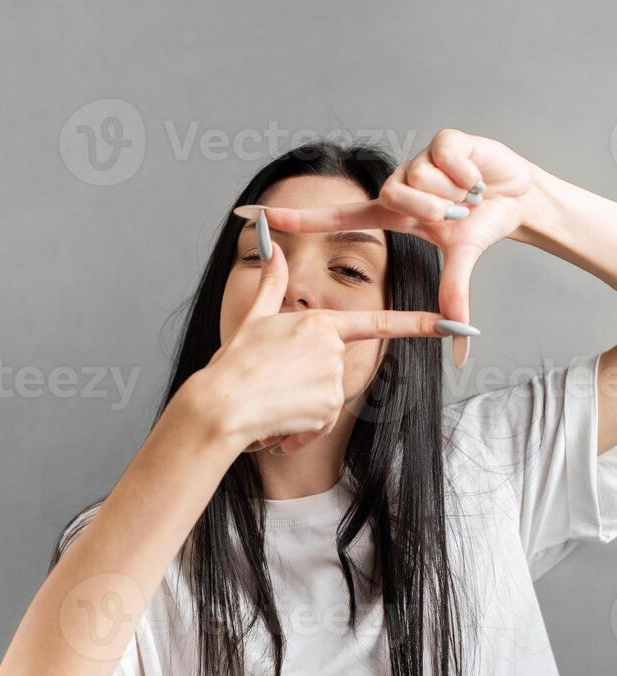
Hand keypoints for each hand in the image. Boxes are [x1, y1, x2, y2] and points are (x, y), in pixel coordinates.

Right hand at [199, 236, 462, 455]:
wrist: (222, 405)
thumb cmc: (234, 363)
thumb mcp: (254, 319)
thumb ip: (272, 283)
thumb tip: (272, 245)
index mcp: (319, 323)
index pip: (379, 323)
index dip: (419, 323)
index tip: (454, 322)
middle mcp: (332, 349)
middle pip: (334, 373)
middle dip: (308, 386)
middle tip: (274, 385)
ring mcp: (332, 379)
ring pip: (326, 401)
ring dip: (302, 411)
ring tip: (273, 404)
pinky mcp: (327, 408)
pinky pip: (320, 424)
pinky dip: (300, 430)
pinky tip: (278, 423)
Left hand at [250, 129, 534, 342]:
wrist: (517, 195)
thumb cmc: (480, 225)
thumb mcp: (460, 259)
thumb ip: (454, 296)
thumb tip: (463, 345)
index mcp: (389, 214)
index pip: (331, 217)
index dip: (293, 218)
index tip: (249, 217)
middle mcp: (396, 185)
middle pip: (393, 196)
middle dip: (431, 210)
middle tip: (458, 213)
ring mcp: (416, 159)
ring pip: (420, 178)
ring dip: (453, 192)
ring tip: (468, 194)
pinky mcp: (441, 139)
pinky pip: (445, 158)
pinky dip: (468, 171)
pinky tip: (477, 174)